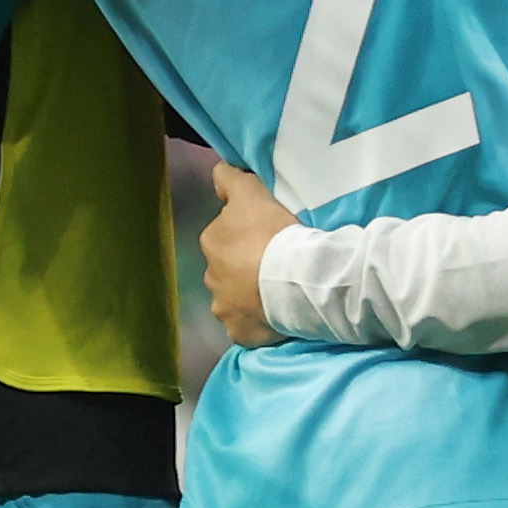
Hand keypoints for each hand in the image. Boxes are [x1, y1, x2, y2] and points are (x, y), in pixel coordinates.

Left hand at [201, 163, 295, 348]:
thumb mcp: (251, 192)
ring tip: (277, 292)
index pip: (224, 234)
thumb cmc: (274, 233)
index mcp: (211, 242)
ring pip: (234, 300)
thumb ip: (230, 179)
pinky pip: (247, 327)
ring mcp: (223, 309)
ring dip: (249, 296)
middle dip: (244, 268)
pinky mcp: (240, 333)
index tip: (267, 235)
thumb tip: (217, 173)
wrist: (297, 280)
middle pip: (227, 269)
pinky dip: (257, 322)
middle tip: (274, 264)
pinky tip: (275, 316)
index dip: (246, 234)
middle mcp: (210, 278)